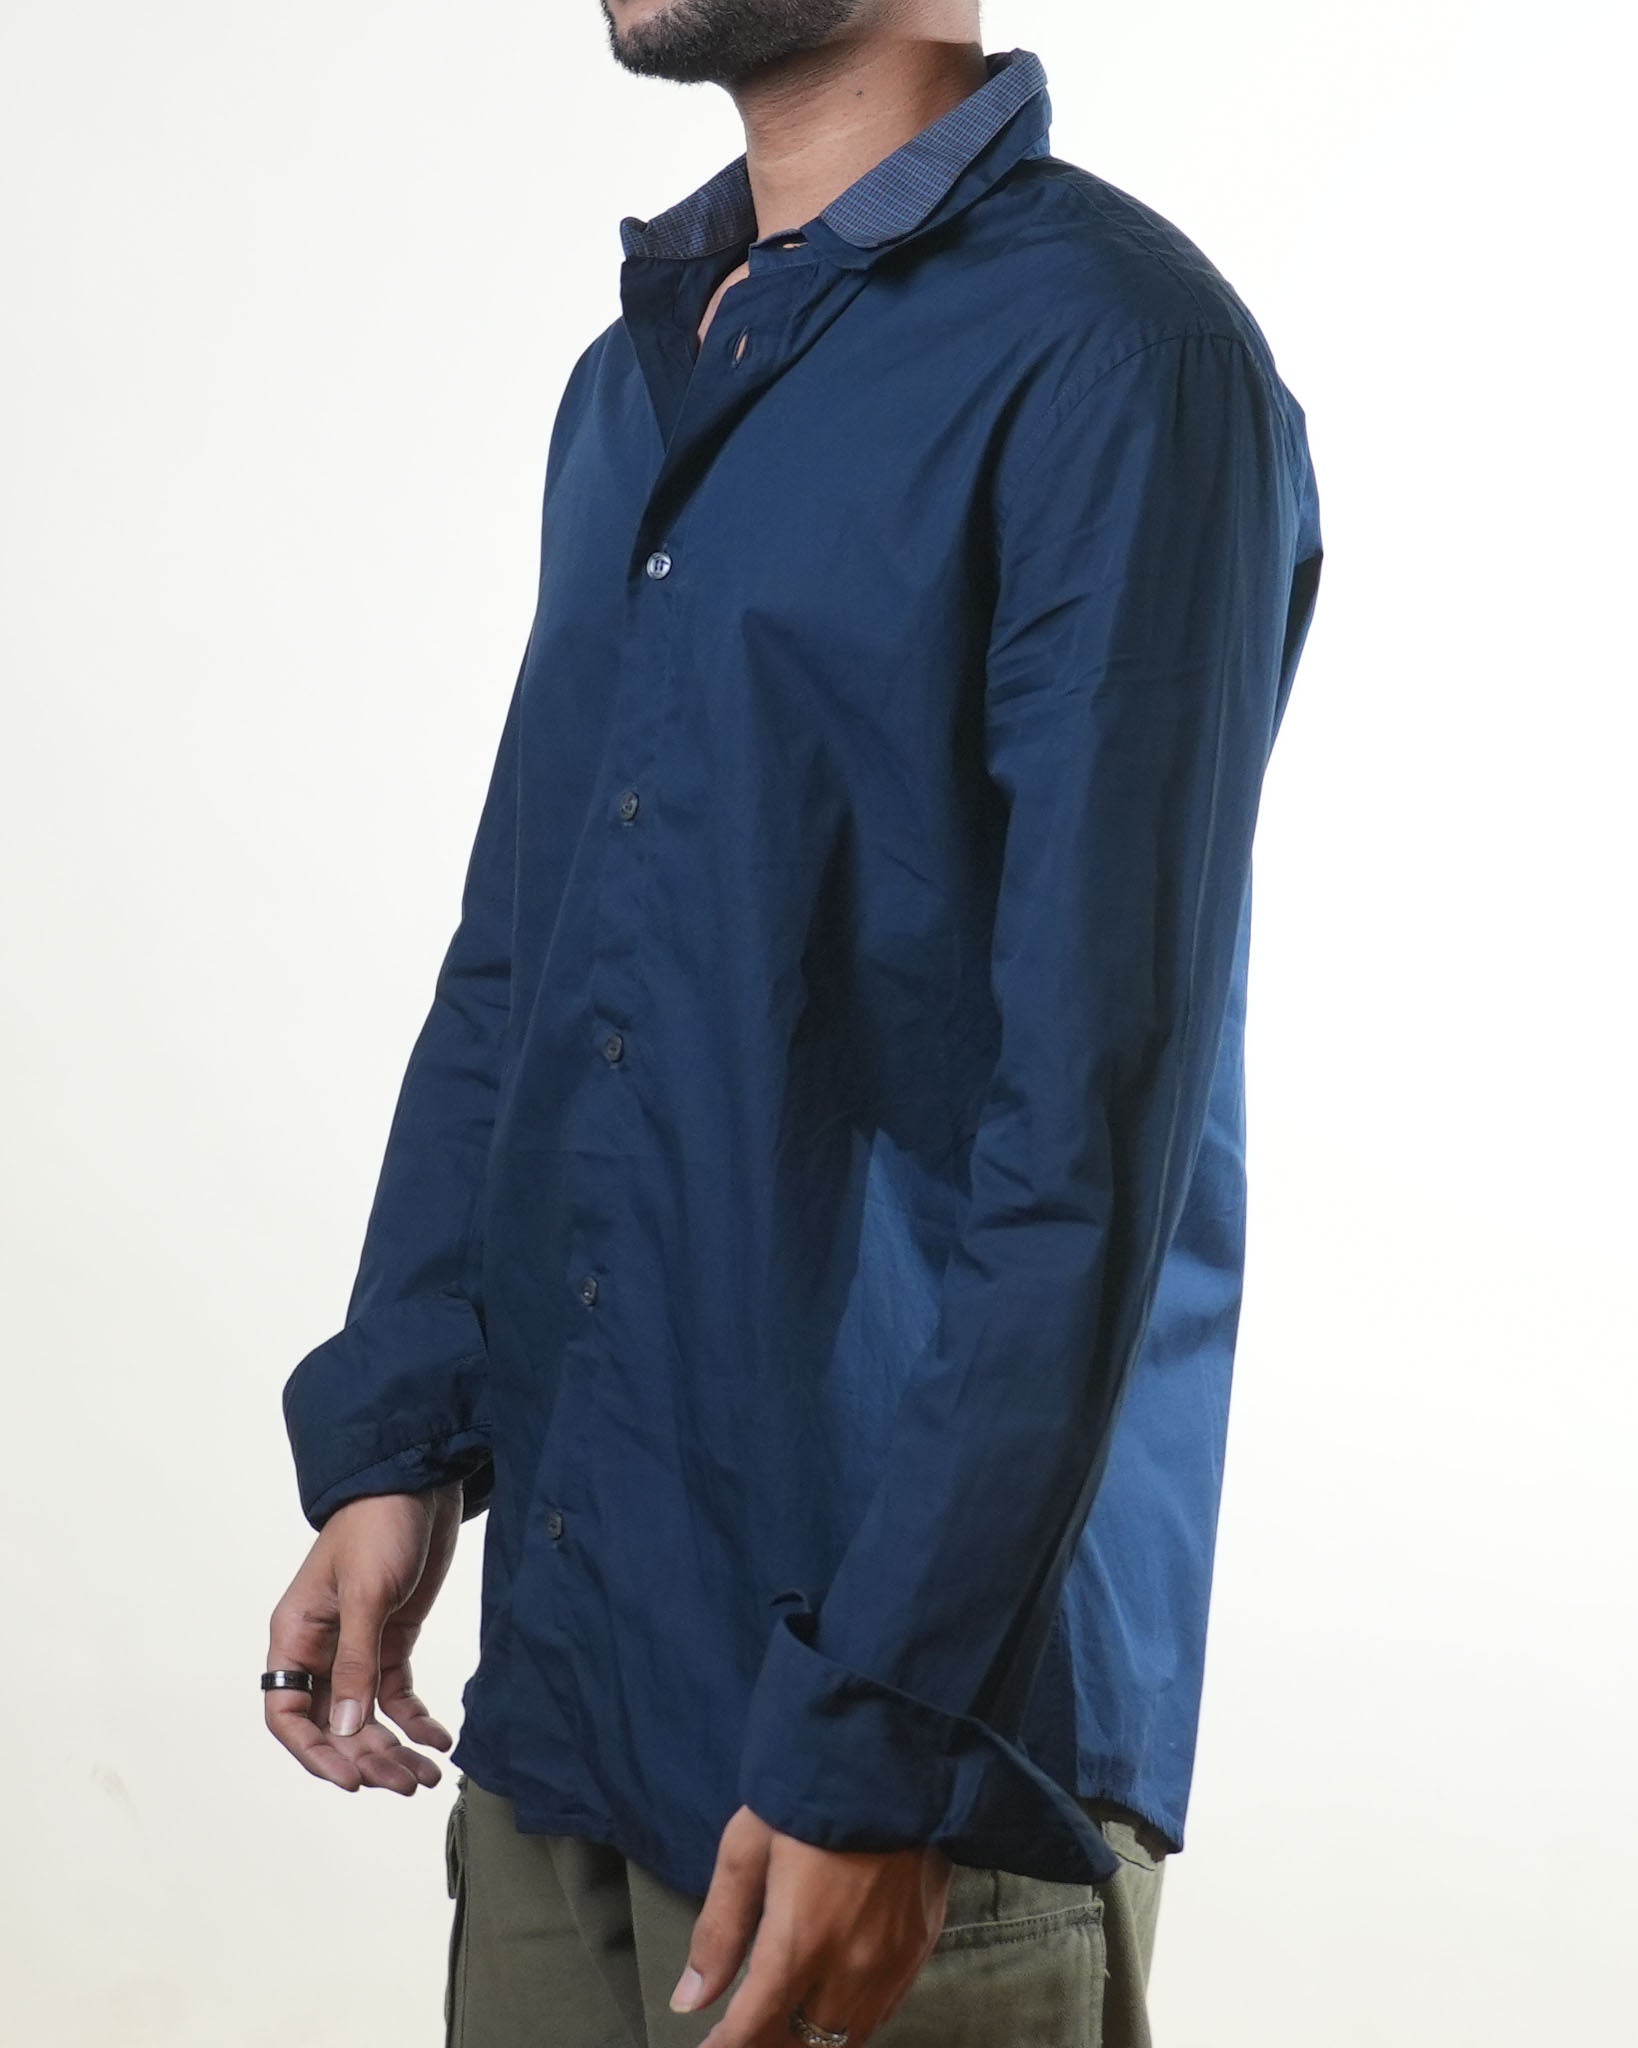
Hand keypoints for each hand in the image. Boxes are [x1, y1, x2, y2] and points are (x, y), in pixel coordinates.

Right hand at [264, 1482, 463, 1794]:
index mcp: (295, 1637)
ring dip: (394, 1748)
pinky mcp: (394, 1639)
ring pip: (367, 1717)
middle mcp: (321, 1650)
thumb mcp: (366, 1592)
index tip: (351, 1780)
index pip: (288, 1714)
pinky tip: (441, 1740)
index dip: (315, 1753)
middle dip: (367, 1759)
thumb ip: (357, 1661)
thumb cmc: (378, 1525)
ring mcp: (358, 1647)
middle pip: (333, 1725)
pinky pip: (398, 1693)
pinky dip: (417, 1720)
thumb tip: (347, 1730)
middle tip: (406, 1784)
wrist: (419, 1483)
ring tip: (428, 1777)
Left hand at [670, 1804, 955, 2046]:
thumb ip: (720, 1930)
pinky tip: (833, 2008)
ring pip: (846, 2038)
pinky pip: (884, 2012)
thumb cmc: (810, 1792)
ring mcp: (892, 1960)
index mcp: (801, 1941)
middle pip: (802, 2044)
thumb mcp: (747, 1847)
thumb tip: (690, 1997)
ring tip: (782, 2029)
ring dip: (810, 2041)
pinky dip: (852, 2023)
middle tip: (742, 2034)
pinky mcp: (921, 1945)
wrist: (895, 1754)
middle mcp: (850, 1965)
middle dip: (766, 2046)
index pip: (753, 2028)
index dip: (725, 2047)